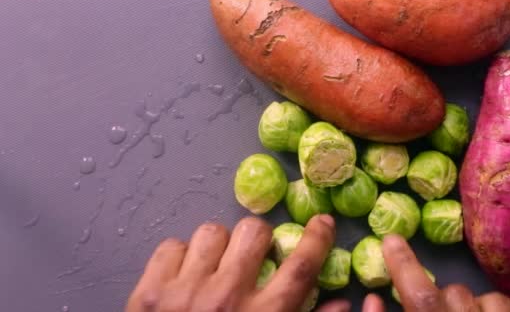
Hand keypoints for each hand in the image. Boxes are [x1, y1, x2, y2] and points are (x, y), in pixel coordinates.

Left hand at [126, 215, 349, 311]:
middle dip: (258, 238)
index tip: (323, 223)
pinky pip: (172, 246)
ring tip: (214, 267)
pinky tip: (183, 277)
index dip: (317, 240)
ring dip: (218, 246)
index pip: (300, 267)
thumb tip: (343, 303)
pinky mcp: (149, 293)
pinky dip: (180, 257)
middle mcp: (226, 298)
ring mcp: (184, 293)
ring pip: (211, 233)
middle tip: (252, 254)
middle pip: (253, 233)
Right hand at [362, 235, 509, 311]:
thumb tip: (372, 299)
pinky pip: (506, 305)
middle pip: (455, 292)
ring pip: (487, 297)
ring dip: (469, 302)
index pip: (422, 298)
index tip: (391, 240)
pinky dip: (490, 306)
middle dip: (438, 295)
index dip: (405, 266)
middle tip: (430, 307)